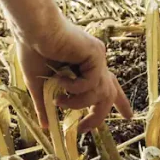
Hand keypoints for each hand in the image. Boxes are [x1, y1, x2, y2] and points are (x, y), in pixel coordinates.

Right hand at [17, 17, 132, 131]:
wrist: (31, 31)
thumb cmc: (33, 51)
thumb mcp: (39, 86)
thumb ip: (45, 105)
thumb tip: (45, 126)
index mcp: (86, 67)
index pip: (108, 86)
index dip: (119, 102)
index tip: (128, 116)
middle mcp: (95, 62)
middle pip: (109, 94)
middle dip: (102, 114)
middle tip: (83, 128)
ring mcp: (97, 57)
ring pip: (100, 93)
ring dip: (78, 103)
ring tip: (59, 101)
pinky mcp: (96, 53)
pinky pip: (92, 82)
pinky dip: (75, 87)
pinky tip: (60, 78)